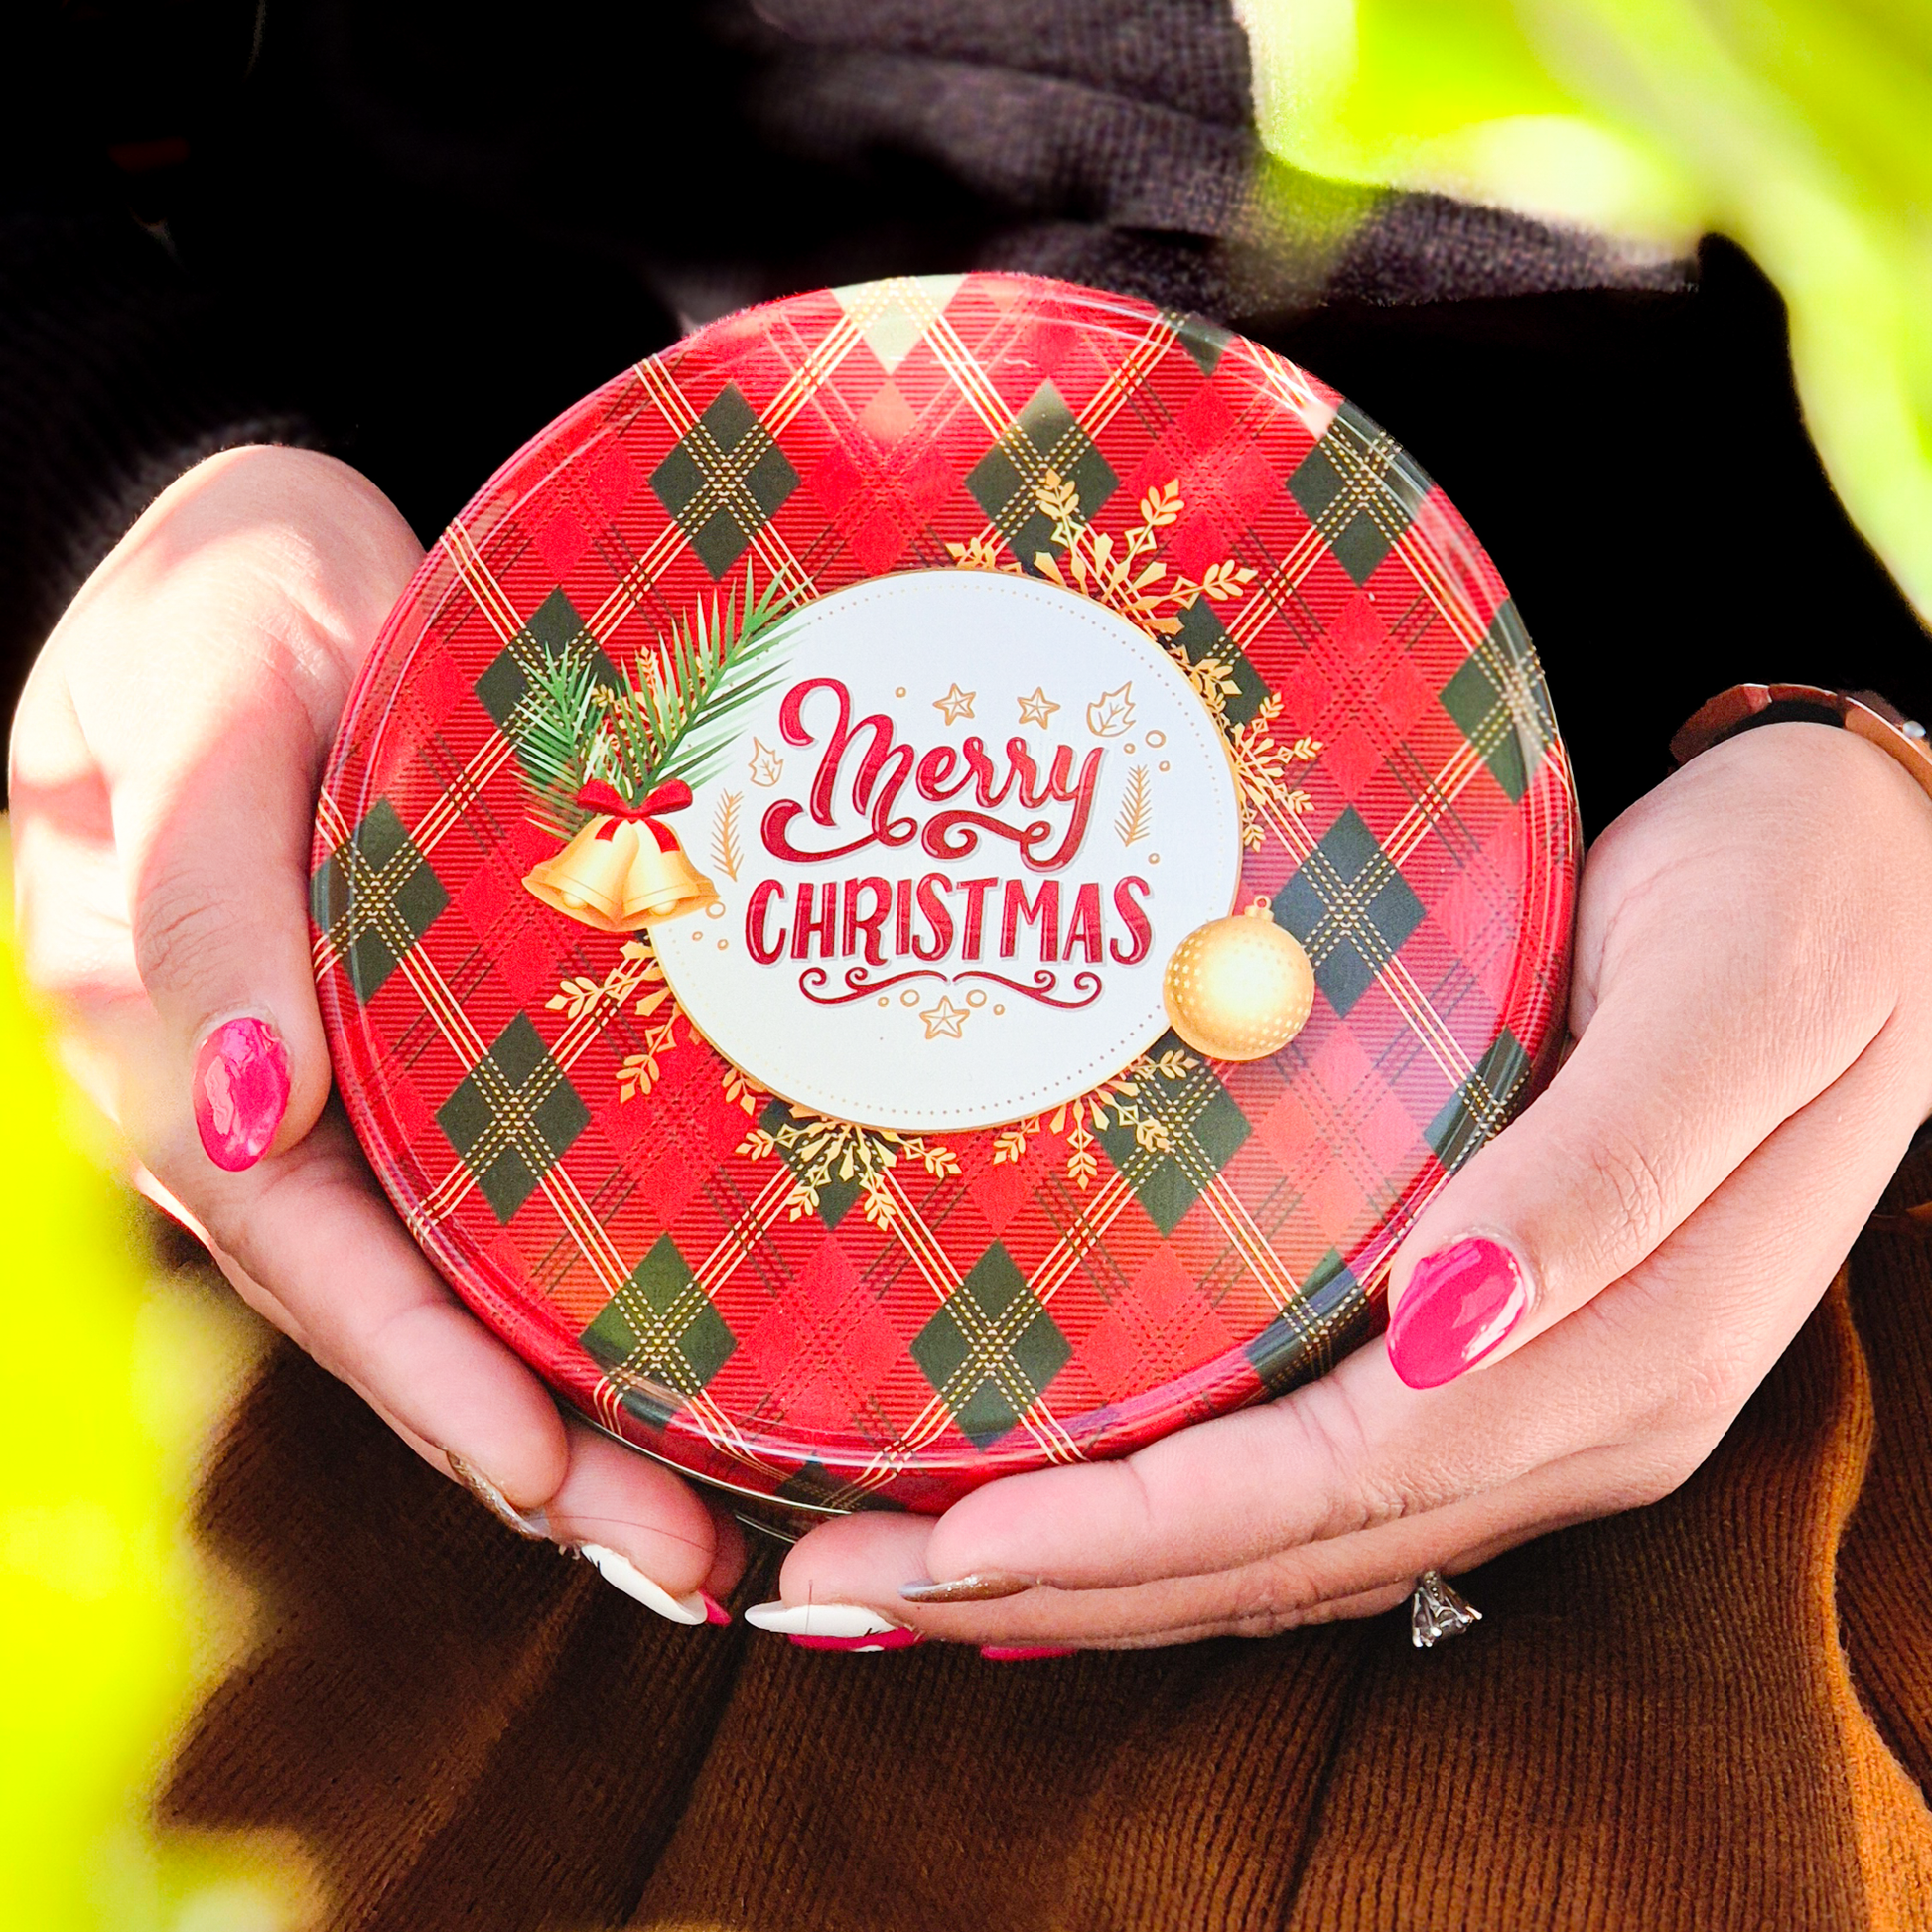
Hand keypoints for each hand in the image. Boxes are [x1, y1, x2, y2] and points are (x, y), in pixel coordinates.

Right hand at [10, 447, 740, 1623]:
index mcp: (171, 1043)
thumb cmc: (221, 598)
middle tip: (689, 1563)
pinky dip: (598, 1281)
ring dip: (584, 1403)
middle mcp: (268, 1100)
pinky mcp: (439, 1049)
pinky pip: (511, 1190)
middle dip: (536, 1450)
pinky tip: (704, 1345)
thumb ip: (201, 898)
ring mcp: (357, 1084)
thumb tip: (240, 1129)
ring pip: (467, 1279)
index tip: (550, 1477)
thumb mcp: (195, 702)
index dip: (425, 1375)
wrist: (286, 551)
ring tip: (721, 1519)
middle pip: (403, 1312)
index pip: (307, 1252)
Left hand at [759, 721, 1931, 1649]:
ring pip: (1285, 1546)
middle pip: (1275, 1550)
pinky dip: (1178, 1531)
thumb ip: (1602, 1179)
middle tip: (835, 1593)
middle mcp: (1571, 1410)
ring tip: (904, 1585)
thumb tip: (1444, 1323)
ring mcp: (1541, 1398)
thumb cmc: (1796, 908)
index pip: (1326, 1486)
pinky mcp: (1505, 1356)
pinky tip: (1070, 1540)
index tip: (940, 1546)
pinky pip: (1320, 1487)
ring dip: (1092, 1578)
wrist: (1877, 878)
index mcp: (1619, 1350)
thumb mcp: (1734, 1007)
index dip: (1128, 1532)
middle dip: (1052, 1583)